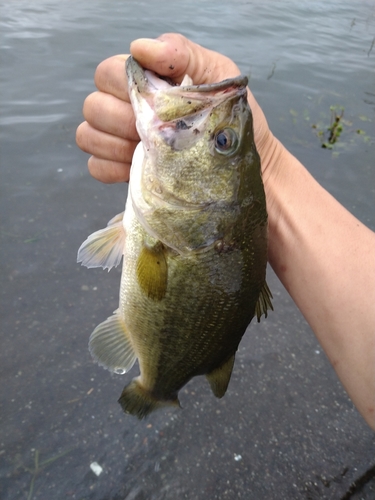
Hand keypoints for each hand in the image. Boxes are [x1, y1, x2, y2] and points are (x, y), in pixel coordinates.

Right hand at [76, 33, 279, 182]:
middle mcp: (125, 108)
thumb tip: (141, 48)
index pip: (106, 73)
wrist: (240, 167)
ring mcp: (119, 141)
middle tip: (157, 133)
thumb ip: (183, 54)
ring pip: (88, 135)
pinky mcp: (120, 171)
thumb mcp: (218, 77)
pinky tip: (138, 169)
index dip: (124, 87)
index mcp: (145, 82)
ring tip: (151, 152)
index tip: (156, 102)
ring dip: (116, 145)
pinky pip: (95, 167)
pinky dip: (112, 168)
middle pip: (93, 106)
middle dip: (123, 120)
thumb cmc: (230, 121)